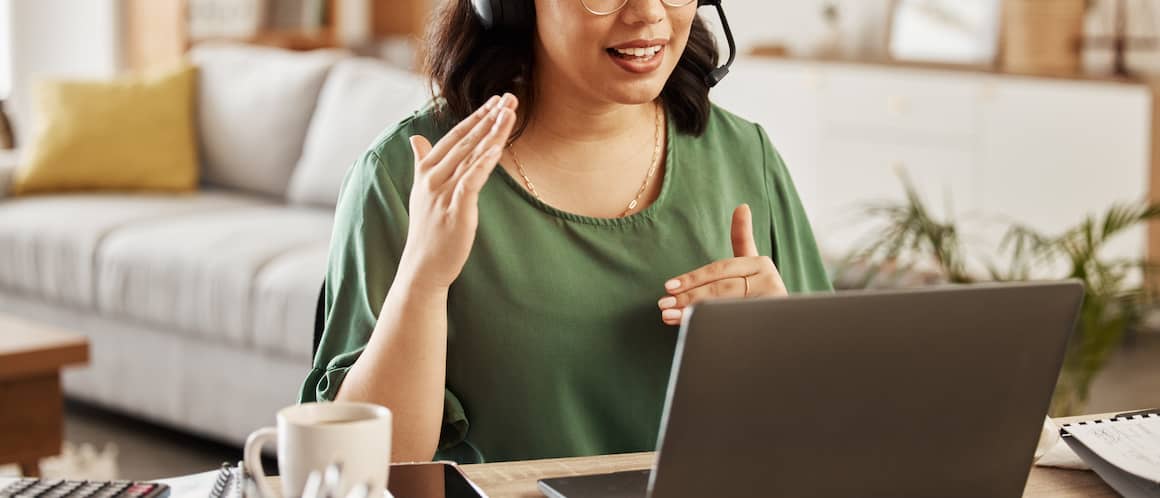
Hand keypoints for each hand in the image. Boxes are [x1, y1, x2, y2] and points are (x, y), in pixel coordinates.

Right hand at [397, 94, 517, 292]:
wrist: (422, 265)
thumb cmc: (427, 229)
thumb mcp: (421, 191)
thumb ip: (421, 161)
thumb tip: (415, 138)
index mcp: (426, 170)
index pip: (455, 136)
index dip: (476, 117)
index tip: (495, 101)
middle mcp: (433, 177)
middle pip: (466, 141)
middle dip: (489, 118)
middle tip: (510, 97)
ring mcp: (443, 192)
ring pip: (472, 155)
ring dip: (493, 132)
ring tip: (510, 112)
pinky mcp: (456, 209)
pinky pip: (471, 180)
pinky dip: (484, 162)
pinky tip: (496, 147)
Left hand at [657, 204, 786, 325]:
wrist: (787, 327)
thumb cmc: (761, 293)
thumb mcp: (751, 268)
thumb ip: (743, 238)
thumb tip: (742, 206)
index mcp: (760, 263)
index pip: (719, 270)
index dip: (692, 278)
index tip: (667, 285)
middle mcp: (770, 280)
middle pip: (721, 288)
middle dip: (688, 296)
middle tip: (663, 303)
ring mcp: (772, 302)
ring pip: (724, 307)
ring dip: (693, 313)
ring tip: (668, 316)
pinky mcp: (771, 320)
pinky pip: (733, 324)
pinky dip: (710, 327)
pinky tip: (690, 330)